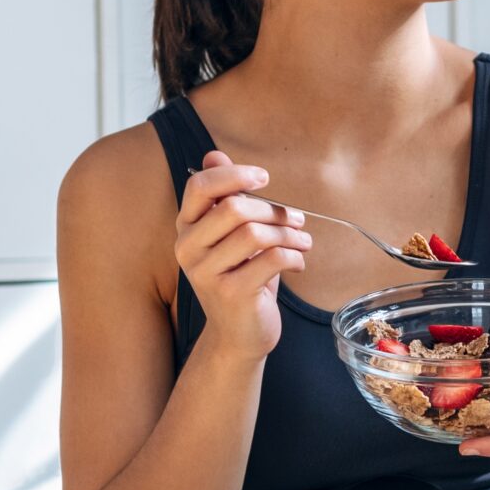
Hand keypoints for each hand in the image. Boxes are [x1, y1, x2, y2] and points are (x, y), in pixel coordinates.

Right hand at [175, 150, 311, 359]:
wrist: (239, 335)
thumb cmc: (241, 278)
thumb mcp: (231, 236)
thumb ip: (223, 197)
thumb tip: (214, 154)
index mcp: (186, 229)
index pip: (200, 186)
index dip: (234, 175)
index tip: (264, 178)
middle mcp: (188, 249)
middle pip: (234, 208)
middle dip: (274, 210)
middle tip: (297, 219)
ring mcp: (206, 273)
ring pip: (256, 233)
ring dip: (289, 233)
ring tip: (304, 241)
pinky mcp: (231, 293)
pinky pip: (271, 259)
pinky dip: (294, 256)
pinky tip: (298, 262)